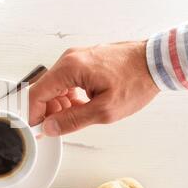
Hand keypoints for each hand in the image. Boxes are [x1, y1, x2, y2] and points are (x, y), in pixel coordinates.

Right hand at [29, 41, 159, 134]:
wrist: (155, 62)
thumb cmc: (136, 80)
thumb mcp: (105, 110)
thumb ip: (73, 120)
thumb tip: (50, 126)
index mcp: (70, 68)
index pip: (37, 93)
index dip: (33, 114)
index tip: (35, 128)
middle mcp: (69, 59)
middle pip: (44, 89)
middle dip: (48, 111)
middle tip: (58, 126)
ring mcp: (75, 58)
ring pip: (54, 86)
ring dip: (59, 104)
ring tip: (76, 116)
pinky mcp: (82, 61)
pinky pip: (66, 80)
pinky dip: (68, 95)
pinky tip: (81, 105)